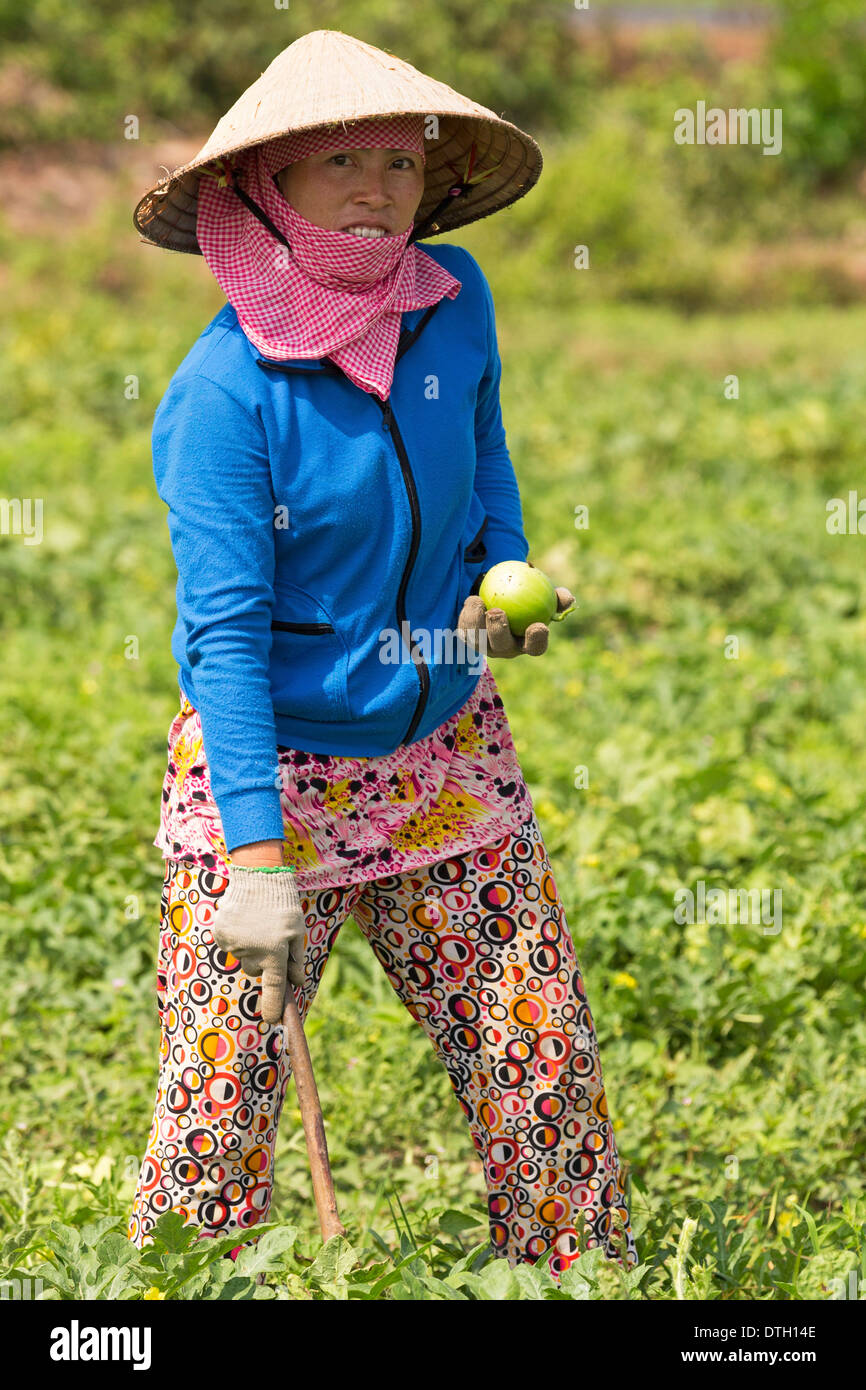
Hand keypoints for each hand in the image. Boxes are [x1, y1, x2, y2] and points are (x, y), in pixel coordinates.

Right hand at [210, 864, 305, 1023]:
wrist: (257, 876)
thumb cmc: (283, 904)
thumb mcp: (297, 931)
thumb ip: (296, 959)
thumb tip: (296, 983)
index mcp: (275, 952)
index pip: (273, 987)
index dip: (272, 1006)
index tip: (272, 1020)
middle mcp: (252, 952)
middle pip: (256, 971)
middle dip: (263, 962)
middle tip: (270, 939)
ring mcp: (234, 944)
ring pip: (243, 958)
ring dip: (251, 948)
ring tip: (257, 923)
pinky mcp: (221, 934)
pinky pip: (231, 945)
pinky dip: (238, 938)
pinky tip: (244, 920)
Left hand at [457, 573, 575, 659]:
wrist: (497, 593)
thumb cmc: (525, 596)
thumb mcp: (541, 593)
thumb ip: (555, 596)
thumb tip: (568, 599)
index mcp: (527, 643)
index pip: (535, 648)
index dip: (537, 641)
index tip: (539, 626)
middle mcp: (505, 648)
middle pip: (502, 646)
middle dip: (499, 631)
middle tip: (498, 611)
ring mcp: (484, 646)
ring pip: (478, 639)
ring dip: (477, 620)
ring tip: (479, 601)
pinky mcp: (467, 638)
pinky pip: (465, 628)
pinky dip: (467, 614)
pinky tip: (471, 600)